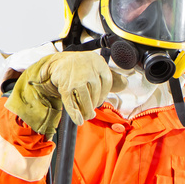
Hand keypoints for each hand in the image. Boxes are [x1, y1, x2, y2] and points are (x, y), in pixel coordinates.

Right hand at [6, 51, 125, 135]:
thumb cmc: (82, 67)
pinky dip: (74, 113)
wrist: (59, 62)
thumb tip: (125, 84)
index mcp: (98, 62)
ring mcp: (76, 77)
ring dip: (86, 111)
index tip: (99, 102)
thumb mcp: (97, 67)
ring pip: (85, 99)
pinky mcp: (65, 85)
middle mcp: (88, 68)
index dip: (104, 95)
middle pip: (96, 92)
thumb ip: (111, 76)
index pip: (107, 82)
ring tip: (87, 116)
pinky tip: (78, 120)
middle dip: (95, 104)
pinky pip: (71, 102)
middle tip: (92, 111)